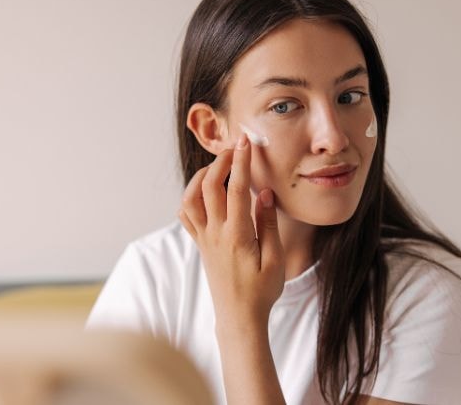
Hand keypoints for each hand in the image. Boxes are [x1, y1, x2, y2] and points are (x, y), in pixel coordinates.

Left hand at [178, 133, 284, 328]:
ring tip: (219, 166)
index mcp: (237, 236)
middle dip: (221, 161)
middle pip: (209, 186)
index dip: (241, 162)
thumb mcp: (275, 259)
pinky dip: (191, 196)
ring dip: (202, 176)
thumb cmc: (261, 291)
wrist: (238, 318)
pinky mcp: (200, 245)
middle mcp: (215, 234)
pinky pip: (186, 215)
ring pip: (190, 198)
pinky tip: (205, 190)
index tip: (246, 141)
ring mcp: (204, 239)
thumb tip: (264, 193)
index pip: (236, 189)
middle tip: (236, 148)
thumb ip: (268, 223)